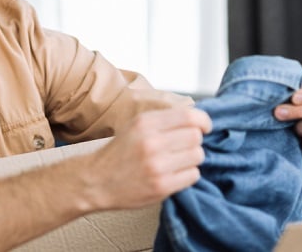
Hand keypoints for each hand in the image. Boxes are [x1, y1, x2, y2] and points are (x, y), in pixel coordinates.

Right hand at [82, 107, 211, 209]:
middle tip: (183, 148)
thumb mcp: (136, 126)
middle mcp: (152, 142)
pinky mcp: (161, 186)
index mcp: (145, 123)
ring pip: (197, 156)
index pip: (189, 116)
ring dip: (191, 159)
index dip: (203, 121)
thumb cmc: (119, 153)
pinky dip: (187, 174)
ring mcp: (157, 166)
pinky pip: (193, 175)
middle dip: (193, 142)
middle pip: (195, 136)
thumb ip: (164, 120)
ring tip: (177, 162)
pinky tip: (174, 174)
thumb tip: (197, 119)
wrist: (96, 181)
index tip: (205, 127)